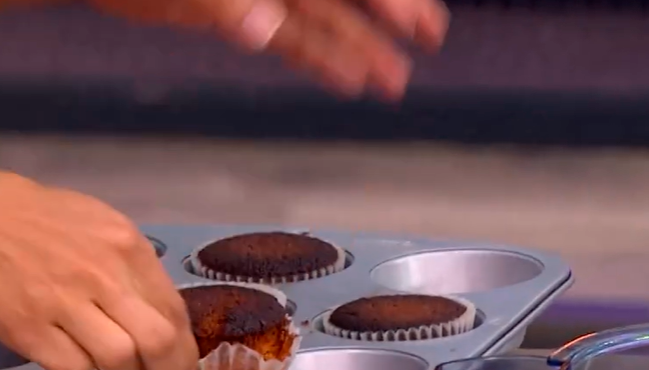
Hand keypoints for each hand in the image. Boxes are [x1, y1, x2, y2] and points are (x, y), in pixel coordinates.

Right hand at [0, 171, 198, 369]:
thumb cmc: (36, 218)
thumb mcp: (99, 224)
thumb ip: (132, 266)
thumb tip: (158, 312)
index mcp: (126, 245)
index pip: (174, 309)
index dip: (185, 345)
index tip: (182, 361)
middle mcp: (103, 275)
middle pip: (158, 341)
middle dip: (168, 369)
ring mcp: (65, 304)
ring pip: (119, 362)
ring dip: (119, 368)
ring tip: (106, 356)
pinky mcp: (29, 331)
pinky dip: (78, 368)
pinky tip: (69, 351)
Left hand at [90, 0, 448, 99]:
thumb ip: (225, 4)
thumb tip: (262, 29)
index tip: (422, 21)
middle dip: (387, 16)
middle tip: (428, 39)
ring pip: (318, 21)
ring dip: (355, 49)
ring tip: (390, 79)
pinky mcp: (232, 16)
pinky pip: (284, 38)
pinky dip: (313, 58)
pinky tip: (343, 77)